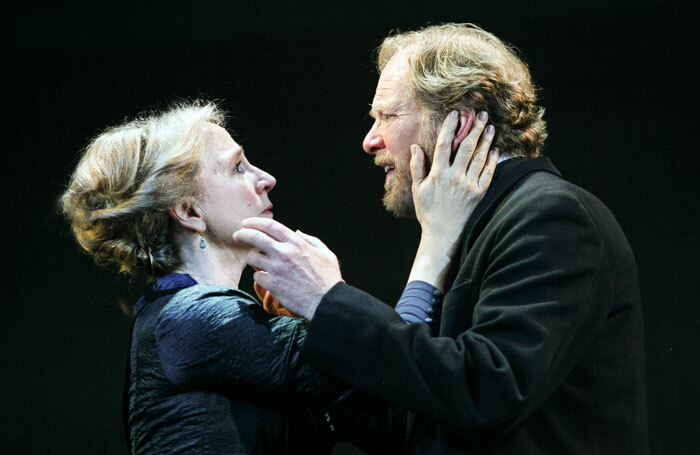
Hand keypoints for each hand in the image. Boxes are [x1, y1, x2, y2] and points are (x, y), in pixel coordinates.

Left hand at [233, 218, 342, 319]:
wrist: (326, 302)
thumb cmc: (328, 279)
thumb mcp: (325, 254)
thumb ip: (310, 240)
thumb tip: (297, 232)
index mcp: (297, 243)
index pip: (271, 226)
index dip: (255, 221)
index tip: (247, 223)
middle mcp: (284, 253)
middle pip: (255, 237)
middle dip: (242, 233)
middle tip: (237, 235)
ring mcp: (277, 269)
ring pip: (252, 257)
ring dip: (253, 259)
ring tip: (257, 262)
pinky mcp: (272, 284)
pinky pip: (257, 276)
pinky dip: (260, 277)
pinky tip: (267, 279)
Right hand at [407, 110, 498, 289]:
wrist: (444, 235)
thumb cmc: (429, 212)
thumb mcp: (418, 189)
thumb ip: (417, 167)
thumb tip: (415, 147)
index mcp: (438, 174)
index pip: (444, 144)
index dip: (450, 127)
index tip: (455, 114)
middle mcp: (454, 177)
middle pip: (466, 146)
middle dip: (474, 128)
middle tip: (481, 114)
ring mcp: (468, 185)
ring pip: (479, 157)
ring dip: (486, 140)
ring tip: (490, 127)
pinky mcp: (479, 193)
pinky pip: (488, 173)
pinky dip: (492, 160)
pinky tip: (495, 149)